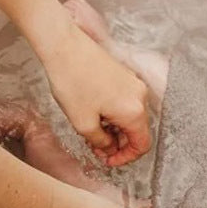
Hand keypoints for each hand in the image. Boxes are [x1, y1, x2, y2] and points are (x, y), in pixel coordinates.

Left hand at [42, 22, 150, 166]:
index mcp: (134, 111)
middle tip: (96, 148)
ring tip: (91, 130)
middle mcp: (140, 97)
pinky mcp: (124, 76)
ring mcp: (133, 84)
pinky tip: (94, 113)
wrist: (64, 47)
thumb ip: (101, 142)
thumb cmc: (73, 82)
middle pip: (137, 130)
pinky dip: (113, 114)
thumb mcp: (83, 123)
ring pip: (130, 116)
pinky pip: (125, 102)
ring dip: (114, 129)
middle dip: (117, 143)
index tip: (108, 160)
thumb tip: (108, 148)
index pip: (142, 144)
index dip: (125, 158)